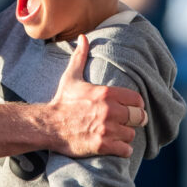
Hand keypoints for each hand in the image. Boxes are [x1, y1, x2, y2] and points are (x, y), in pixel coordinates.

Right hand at [48, 35, 146, 157]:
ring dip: (126, 135)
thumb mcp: (71, 77)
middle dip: (134, 120)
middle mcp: (109, 110)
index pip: (137, 100)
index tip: (130, 108)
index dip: (135, 105)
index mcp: (106, 93)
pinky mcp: (102, 145)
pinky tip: (115, 146)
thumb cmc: (62, 101)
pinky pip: (126, 150)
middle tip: (126, 122)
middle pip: (139, 117)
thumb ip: (80, 57)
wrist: (48, 125)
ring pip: (132, 134)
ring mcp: (106, 129)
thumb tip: (83, 37)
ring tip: (117, 134)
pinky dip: (123, 150)